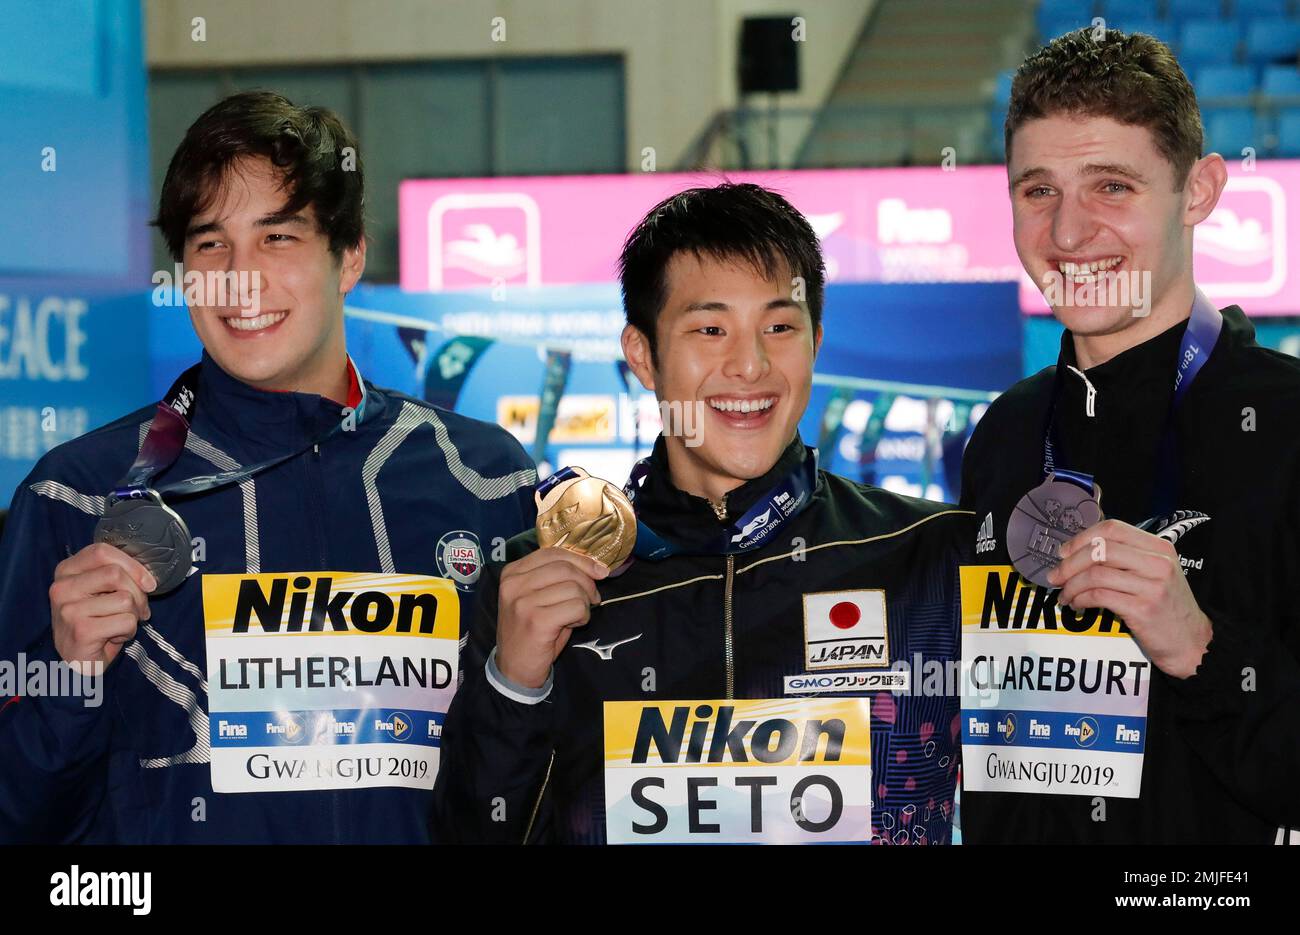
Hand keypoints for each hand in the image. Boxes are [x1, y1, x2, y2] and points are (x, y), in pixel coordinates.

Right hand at [50, 543, 155, 669]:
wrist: (80, 661)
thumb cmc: (95, 621)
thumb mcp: (101, 591)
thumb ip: (115, 574)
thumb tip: (148, 578)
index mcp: (65, 571)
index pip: (101, 551)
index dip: (131, 565)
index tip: (147, 582)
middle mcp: (61, 588)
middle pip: (115, 574)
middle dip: (137, 593)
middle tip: (137, 609)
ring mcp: (68, 610)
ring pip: (125, 599)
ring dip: (133, 615)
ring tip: (119, 624)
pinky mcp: (81, 631)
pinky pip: (126, 621)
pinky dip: (129, 631)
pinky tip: (114, 637)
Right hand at [495, 547, 606, 689]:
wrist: (514, 669)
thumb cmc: (531, 631)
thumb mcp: (537, 597)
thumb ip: (556, 578)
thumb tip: (596, 567)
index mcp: (512, 572)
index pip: (553, 552)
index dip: (581, 560)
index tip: (599, 571)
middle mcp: (513, 584)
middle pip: (565, 568)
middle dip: (587, 583)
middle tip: (591, 599)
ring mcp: (522, 602)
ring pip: (573, 588)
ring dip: (584, 603)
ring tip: (576, 616)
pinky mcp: (536, 621)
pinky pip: (575, 606)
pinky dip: (582, 616)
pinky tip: (573, 625)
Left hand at [1049, 519, 1211, 678]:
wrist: (1192, 642)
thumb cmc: (1165, 606)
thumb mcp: (1153, 574)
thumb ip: (1124, 559)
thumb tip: (1076, 552)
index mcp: (1159, 548)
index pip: (1113, 529)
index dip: (1082, 538)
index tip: (1064, 552)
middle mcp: (1158, 563)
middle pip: (1100, 550)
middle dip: (1070, 563)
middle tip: (1055, 576)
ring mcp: (1152, 586)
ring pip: (1096, 574)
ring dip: (1071, 585)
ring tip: (1064, 595)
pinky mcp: (1143, 609)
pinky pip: (1099, 596)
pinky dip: (1080, 599)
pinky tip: (1076, 605)